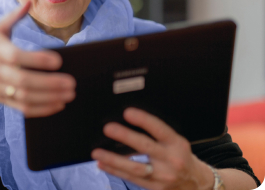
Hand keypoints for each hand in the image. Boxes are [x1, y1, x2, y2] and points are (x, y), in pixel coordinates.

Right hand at [0, 2, 75, 116]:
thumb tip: (29, 1)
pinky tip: (58, 105)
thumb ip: (14, 15)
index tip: (58, 61)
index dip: (37, 60)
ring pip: (25, 97)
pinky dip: (41, 109)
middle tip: (71, 83)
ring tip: (69, 95)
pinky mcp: (2, 100)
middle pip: (23, 81)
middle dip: (50, 83)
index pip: (16, 56)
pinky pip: (22, 108)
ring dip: (49, 98)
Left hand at [91, 108, 213, 189]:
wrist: (198, 184)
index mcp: (176, 144)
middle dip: (125, 136)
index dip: (143, 120)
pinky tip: (102, 164)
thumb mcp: (177, 141)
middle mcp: (170, 160)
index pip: (159, 129)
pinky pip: (132, 179)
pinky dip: (115, 171)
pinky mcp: (155, 188)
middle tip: (108, 127)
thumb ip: (157, 134)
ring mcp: (162, 176)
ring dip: (113, 159)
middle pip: (145, 147)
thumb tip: (130, 122)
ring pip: (134, 167)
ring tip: (97, 153)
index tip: (127, 112)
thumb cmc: (182, 157)